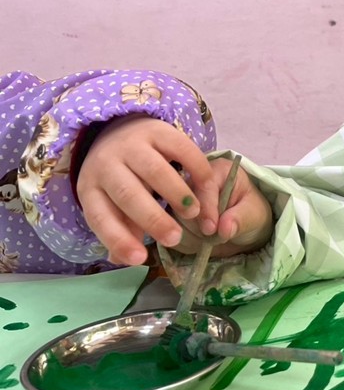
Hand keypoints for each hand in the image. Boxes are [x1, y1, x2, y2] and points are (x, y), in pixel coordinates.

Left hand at [77, 115, 269, 264]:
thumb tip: (126, 260)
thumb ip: (122, 230)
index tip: (140, 259)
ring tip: (194, 213)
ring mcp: (132, 144)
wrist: (120, 131)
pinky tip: (206, 185)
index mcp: (91, 188)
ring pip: (155, 170)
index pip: (100, 217)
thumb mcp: (113, 203)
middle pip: (128, 194)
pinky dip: (196, 169)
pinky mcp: (157, 130)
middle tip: (175, 238)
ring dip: (177, 194)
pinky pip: (181, 148)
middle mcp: (106, 164)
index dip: (118, 239)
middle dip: (153, 219)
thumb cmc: (121, 178)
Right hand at [173, 155, 272, 258]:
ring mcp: (179, 196)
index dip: (207, 210)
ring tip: (209, 239)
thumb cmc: (250, 212)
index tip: (211, 229)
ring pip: (174, 218)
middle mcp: (194, 179)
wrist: (244, 224)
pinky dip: (183, 240)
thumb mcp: (253, 214)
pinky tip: (198, 242)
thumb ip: (240, 219)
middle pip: (182, 202)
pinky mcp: (172, 212)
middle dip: (198, 224)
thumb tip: (224, 228)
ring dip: (191, 234)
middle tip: (213, 236)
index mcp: (217, 170)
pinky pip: (169, 229)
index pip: (203, 187)